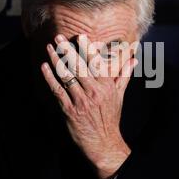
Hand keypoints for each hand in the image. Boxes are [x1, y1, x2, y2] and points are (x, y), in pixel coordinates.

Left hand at [40, 33, 137, 178]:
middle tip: (58, 37)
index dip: (87, 48)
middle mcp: (94, 91)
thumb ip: (124, 75)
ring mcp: (81, 101)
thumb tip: (133, 60)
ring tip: (49, 48)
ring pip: (67, 76)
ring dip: (56, 60)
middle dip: (67, 50)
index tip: (80, 36)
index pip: (96, 63)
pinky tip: (45, 67)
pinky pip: (58, 90)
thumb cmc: (110, 117)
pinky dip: (50, 78)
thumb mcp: (119, 95)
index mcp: (107, 85)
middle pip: (79, 66)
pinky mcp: (69, 110)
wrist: (103, 142)